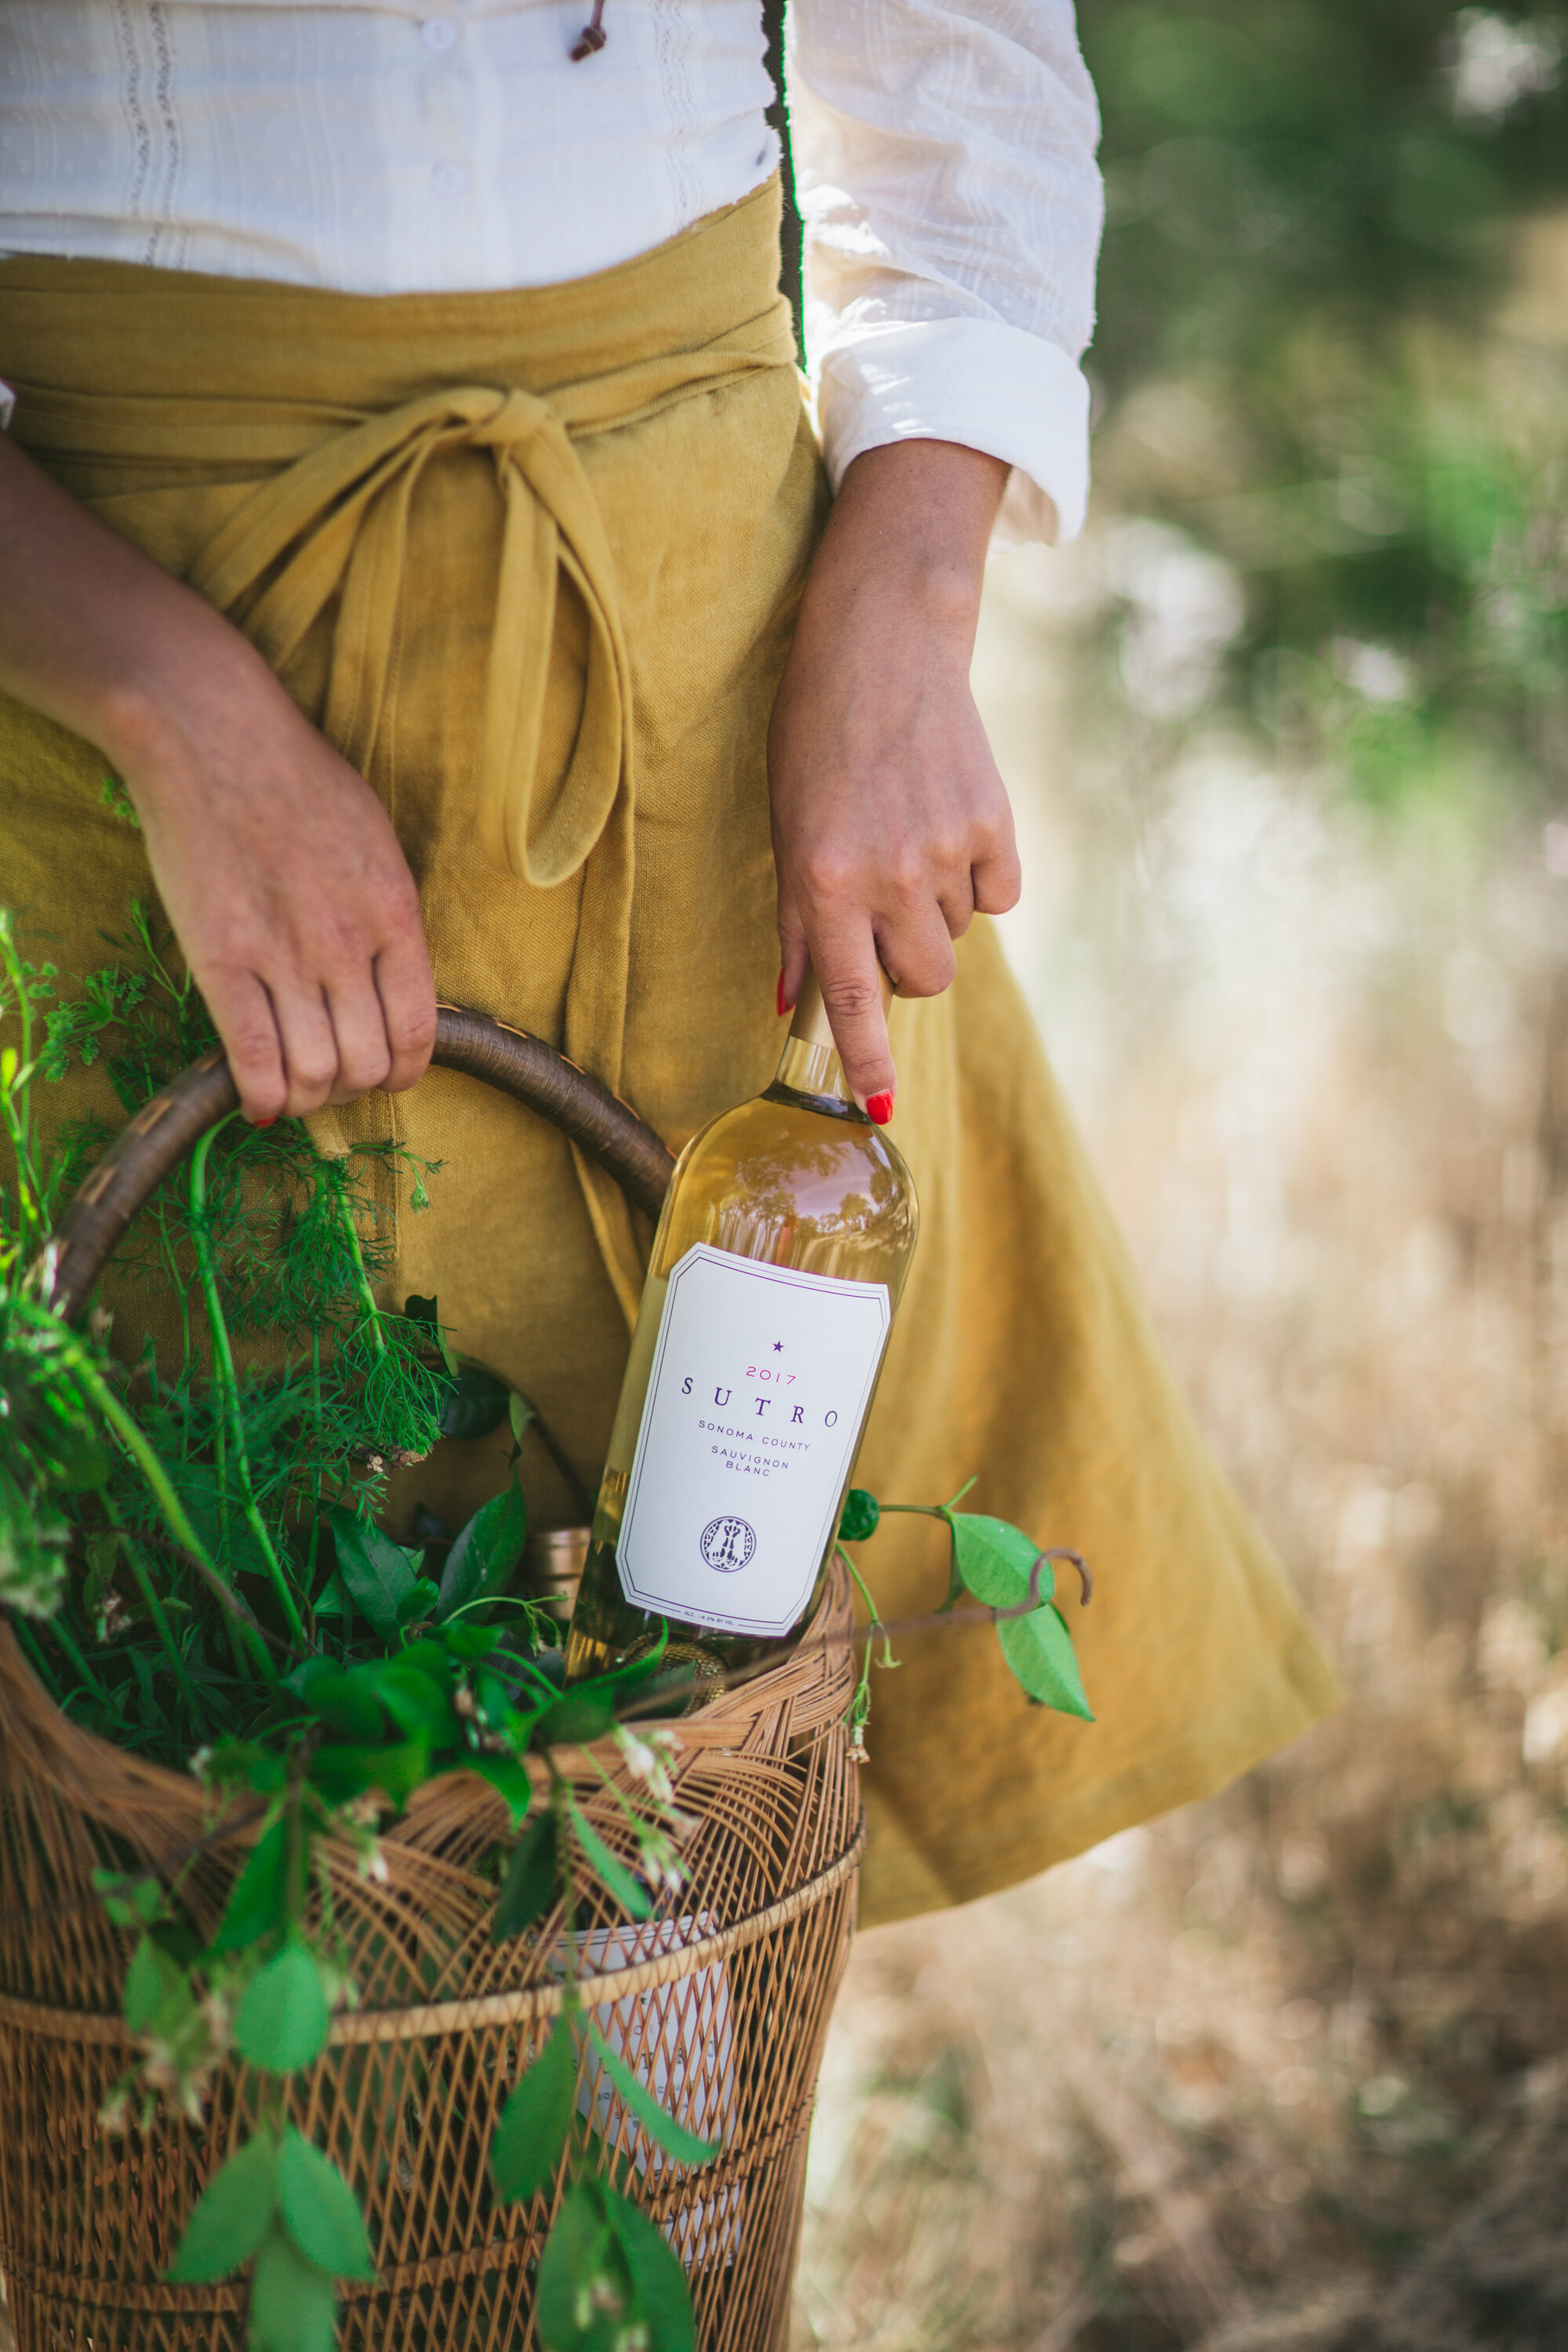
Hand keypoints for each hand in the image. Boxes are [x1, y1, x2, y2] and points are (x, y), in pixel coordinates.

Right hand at [0, 436, 434, 1122]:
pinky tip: (254, 1099)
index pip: (419, 1035)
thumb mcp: (377, 845)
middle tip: (327, 1077)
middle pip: (366, 1066)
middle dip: (351, 1089)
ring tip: (290, 1085)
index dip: (403, 1073)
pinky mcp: (221, 957)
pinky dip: (259, 1095)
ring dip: (305, 1097)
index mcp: (396, 915)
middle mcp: (348, 945)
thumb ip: (388, 918)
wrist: (214, 735)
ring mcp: (285, 955)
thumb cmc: (299, 783)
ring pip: (315, 1075)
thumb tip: (391, 985)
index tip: (384, 1074)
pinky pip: (252, 1059)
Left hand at [767, 439, 1022, 1114]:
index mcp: (824, 884)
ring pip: (957, 936)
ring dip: (937, 910)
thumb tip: (792, 1002)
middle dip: (907, 966)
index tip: (880, 1110)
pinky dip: (979, 877)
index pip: (852, 1001)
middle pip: (922, 981)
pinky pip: (998, 897)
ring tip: (909, 837)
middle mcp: (887, 877)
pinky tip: (950, 824)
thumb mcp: (785, 831)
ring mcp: (946, 852)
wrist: (884, 647)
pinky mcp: (995, 824)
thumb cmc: (817, 741)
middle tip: (886, 913)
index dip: (866, 1062)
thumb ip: (794, 922)